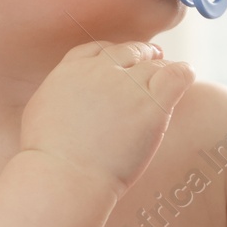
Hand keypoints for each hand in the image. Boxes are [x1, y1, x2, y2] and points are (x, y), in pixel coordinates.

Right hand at [21, 40, 194, 197]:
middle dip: (142, 57)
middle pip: (128, 52)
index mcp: (71, 71)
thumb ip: (61, 93)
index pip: (99, 49)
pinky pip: (177, 75)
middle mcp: (100, 71)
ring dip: (161, 70)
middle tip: (152, 65)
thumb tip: (74, 96)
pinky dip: (183, 73)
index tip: (122, 66)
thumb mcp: (41, 111)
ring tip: (167, 81)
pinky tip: (185, 77)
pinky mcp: (151, 106)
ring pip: (154, 64)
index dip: (114, 55)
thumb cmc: (49, 158)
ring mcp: (127, 87)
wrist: (64, 177)